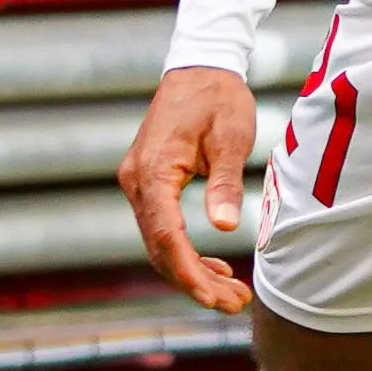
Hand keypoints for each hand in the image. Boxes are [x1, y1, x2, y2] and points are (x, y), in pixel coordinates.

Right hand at [119, 64, 260, 311]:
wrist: (200, 67)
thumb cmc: (218, 99)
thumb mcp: (230, 138)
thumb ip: (224, 183)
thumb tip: (224, 227)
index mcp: (152, 171)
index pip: (164, 236)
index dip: (189, 272)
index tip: (215, 297)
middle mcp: (136, 181)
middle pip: (160, 248)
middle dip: (196, 282)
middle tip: (235, 304)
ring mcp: (138, 184)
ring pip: (159, 244)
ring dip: (193, 272)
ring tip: (232, 294)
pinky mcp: (148, 184)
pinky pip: (161, 228)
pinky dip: (186, 253)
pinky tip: (216, 270)